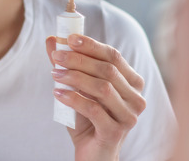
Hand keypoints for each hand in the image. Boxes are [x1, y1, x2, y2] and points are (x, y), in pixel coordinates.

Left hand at [46, 35, 146, 160]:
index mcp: (132, 83)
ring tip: (54, 74)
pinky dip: (74, 98)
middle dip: (79, 59)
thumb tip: (52, 40)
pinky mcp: (116, 132)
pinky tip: (58, 94)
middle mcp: (136, 98)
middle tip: (57, 56)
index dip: (91, 45)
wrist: (91, 152)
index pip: (113, 56)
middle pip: (107, 70)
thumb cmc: (87, 119)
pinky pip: (94, 109)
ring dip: (75, 77)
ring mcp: (129, 116)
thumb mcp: (77, 88)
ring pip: (102, 88)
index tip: (69, 38)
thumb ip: (67, 65)